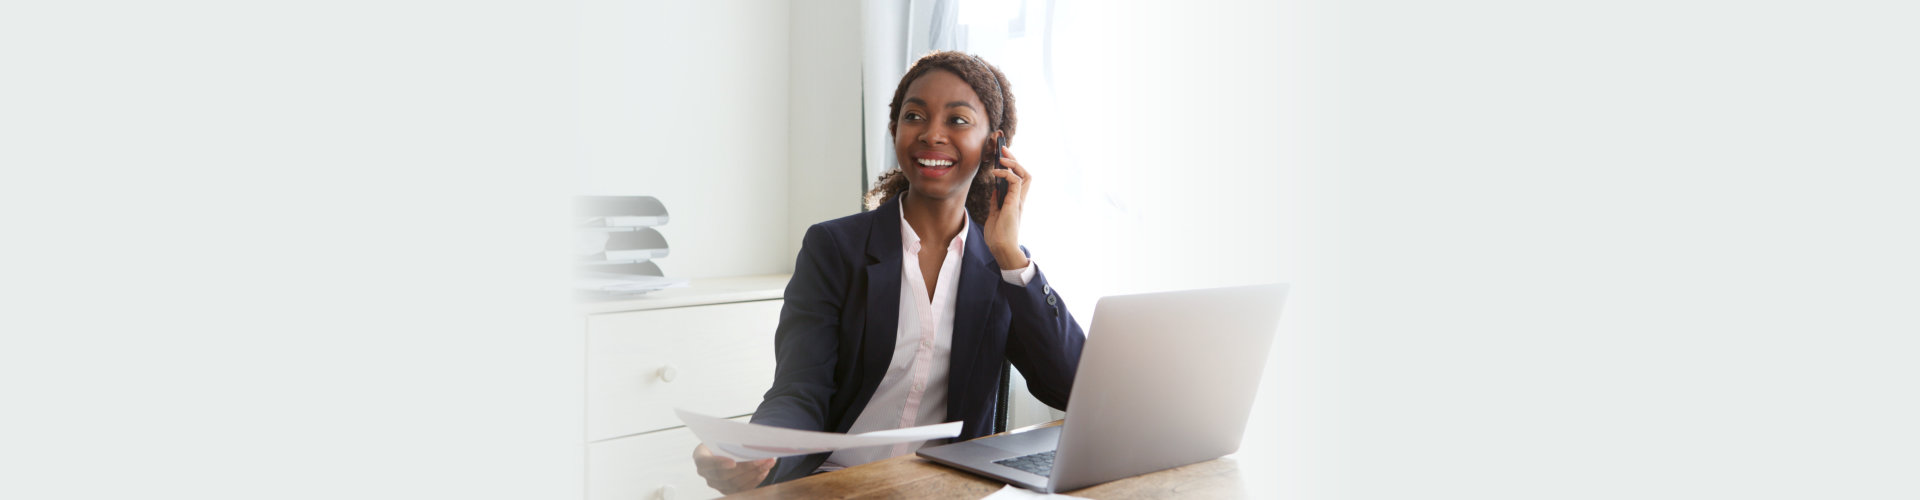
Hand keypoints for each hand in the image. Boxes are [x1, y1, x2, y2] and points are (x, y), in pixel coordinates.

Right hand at [692, 444, 774, 494]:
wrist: (724, 446)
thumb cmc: (723, 438)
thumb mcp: (724, 434)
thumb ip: (733, 438)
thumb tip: (751, 440)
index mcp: (700, 457)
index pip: (705, 463)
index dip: (718, 464)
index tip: (733, 462)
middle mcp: (706, 473)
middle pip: (724, 475)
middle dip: (746, 467)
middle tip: (761, 459)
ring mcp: (716, 484)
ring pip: (735, 484)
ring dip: (754, 473)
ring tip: (768, 463)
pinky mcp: (727, 490)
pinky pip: (741, 489)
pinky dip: (755, 480)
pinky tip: (764, 471)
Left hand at [983, 145, 1030, 269]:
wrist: (1001, 248)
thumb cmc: (998, 235)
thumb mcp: (994, 214)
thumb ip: (997, 202)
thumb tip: (995, 191)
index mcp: (1015, 201)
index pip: (1019, 179)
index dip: (1012, 167)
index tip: (1001, 157)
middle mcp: (1019, 199)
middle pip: (1025, 174)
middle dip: (1014, 159)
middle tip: (1003, 149)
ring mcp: (1018, 200)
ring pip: (1024, 175)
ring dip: (1013, 163)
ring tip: (1002, 157)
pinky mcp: (1014, 203)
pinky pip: (1014, 182)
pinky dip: (1006, 174)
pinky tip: (996, 172)